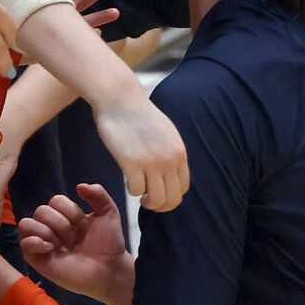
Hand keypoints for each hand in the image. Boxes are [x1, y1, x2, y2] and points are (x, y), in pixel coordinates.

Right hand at [18, 183, 136, 304]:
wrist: (110, 268)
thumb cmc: (108, 243)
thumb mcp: (108, 213)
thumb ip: (98, 194)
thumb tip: (79, 186)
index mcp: (65, 215)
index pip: (55, 200)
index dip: (70, 211)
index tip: (84, 225)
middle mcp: (52, 227)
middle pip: (41, 210)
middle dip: (61, 224)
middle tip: (74, 239)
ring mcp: (43, 243)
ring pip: (26, 223)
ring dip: (47, 232)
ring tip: (62, 245)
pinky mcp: (37, 259)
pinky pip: (24, 243)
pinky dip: (36, 242)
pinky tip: (53, 248)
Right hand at [93, 94, 187, 210]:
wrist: (120, 99)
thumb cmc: (139, 115)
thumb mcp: (165, 133)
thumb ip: (171, 153)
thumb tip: (170, 174)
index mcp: (179, 153)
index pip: (183, 188)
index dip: (171, 196)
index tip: (159, 192)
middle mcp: (169, 160)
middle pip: (172, 199)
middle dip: (160, 205)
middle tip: (148, 201)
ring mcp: (152, 162)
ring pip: (155, 199)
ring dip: (146, 202)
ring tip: (139, 193)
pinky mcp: (132, 163)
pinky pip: (136, 190)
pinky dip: (132, 190)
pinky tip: (128, 179)